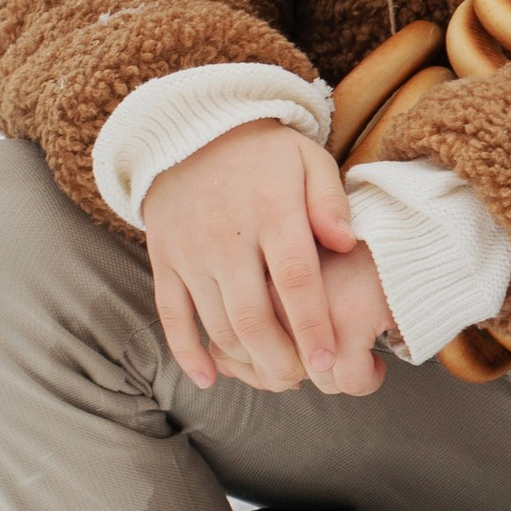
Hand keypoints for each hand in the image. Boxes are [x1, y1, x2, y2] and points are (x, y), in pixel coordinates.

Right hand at [144, 122, 383, 394]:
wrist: (191, 131)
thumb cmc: (265, 153)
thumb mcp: (308, 159)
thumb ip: (330, 202)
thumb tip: (346, 244)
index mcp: (271, 211)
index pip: (295, 280)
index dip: (312, 326)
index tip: (328, 361)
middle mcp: (226, 237)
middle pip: (252, 316)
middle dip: (280, 359)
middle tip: (303, 378)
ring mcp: (189, 251)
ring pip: (215, 324)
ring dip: (244, 362)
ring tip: (275, 377)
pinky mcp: (164, 260)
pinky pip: (170, 316)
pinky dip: (188, 353)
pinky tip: (210, 378)